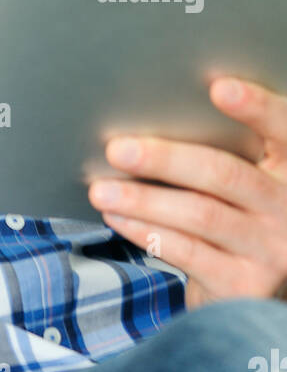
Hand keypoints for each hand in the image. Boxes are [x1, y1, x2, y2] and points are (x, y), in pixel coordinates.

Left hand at [87, 77, 286, 307]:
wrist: (249, 283)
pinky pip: (188, 251)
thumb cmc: (234, 211)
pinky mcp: (244, 283)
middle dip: (164, 159)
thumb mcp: (244, 176)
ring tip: (102, 189)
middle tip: (117, 149)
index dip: (257, 107)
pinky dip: (146, 231)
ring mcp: (271, 248)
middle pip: (224, 173)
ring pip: (200, 214)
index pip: (283, 129)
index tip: (219, 88)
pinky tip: (118, 217)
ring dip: (142, 200)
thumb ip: (223, 146)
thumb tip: (147, 115)